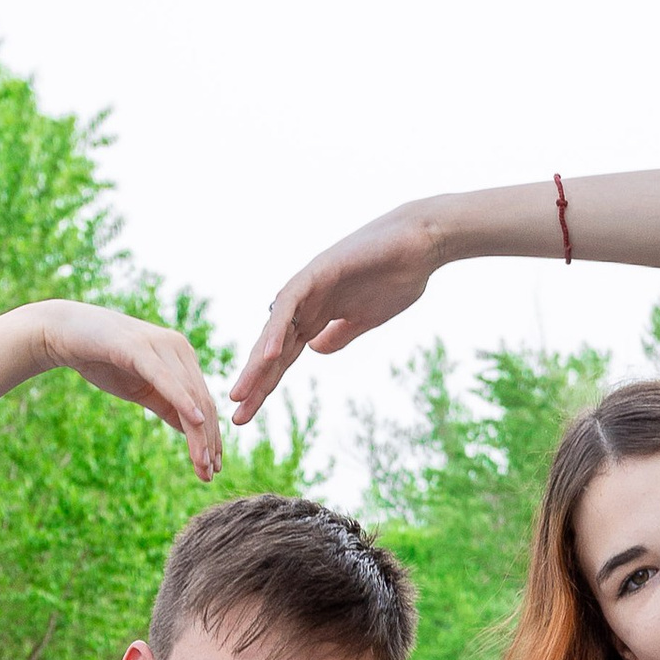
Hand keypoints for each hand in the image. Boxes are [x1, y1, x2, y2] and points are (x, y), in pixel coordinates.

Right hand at [37, 304, 222, 477]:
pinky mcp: (140, 347)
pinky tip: (195, 422)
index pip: (204, 403)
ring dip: (199, 433)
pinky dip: (182, 401)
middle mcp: (178, 348)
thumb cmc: (102, 360)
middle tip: (210, 475)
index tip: (213, 469)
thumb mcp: (141, 389)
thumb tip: (191, 427)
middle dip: (208, 441)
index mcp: (181, 357)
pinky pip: (166, 378)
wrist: (66, 332)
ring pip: (189, 395)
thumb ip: (167, 404)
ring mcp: (161, 345)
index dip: (211, 437)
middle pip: (202, 402)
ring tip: (202, 463)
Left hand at [229, 202, 442, 422]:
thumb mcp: (364, 319)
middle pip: (273, 349)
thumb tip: (314, 351)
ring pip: (274, 329)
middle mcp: (305, 303)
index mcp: (315, 317)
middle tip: (237, 415)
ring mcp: (309, 286)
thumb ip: (338, 335)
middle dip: (255, 382)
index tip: (248, 413)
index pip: (283, 357)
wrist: (422, 244)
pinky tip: (267, 356)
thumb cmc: (398, 277)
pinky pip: (290, 303)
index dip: (266, 385)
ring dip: (257, 363)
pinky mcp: (318, 270)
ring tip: (241, 393)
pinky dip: (278, 329)